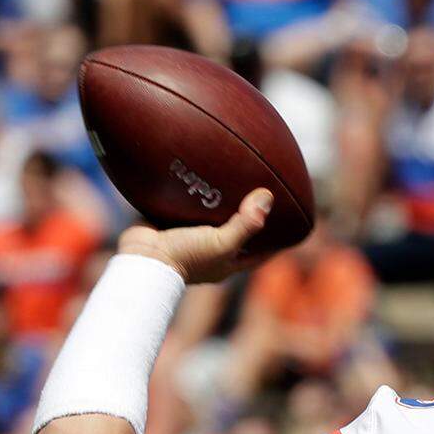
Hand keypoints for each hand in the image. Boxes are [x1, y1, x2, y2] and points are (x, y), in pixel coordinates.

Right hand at [117, 188, 274, 283]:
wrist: (141, 258)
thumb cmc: (186, 257)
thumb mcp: (222, 243)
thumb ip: (246, 223)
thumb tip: (268, 197)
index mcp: (226, 261)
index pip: (259, 253)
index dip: (275, 242)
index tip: (291, 226)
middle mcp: (209, 250)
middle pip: (235, 232)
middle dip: (246, 216)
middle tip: (261, 191)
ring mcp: (188, 237)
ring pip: (209, 217)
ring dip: (218, 202)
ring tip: (233, 177)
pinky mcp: (168, 223)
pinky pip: (184, 206)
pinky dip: (192, 194)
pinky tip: (200, 173)